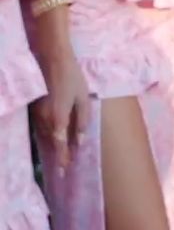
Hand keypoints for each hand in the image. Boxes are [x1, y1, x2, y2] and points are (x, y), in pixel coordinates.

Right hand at [34, 50, 90, 168]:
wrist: (52, 58)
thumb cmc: (71, 77)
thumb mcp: (83, 99)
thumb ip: (82, 121)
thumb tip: (80, 141)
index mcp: (59, 118)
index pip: (60, 144)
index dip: (62, 158)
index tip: (64, 171)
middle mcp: (45, 119)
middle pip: (51, 143)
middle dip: (58, 155)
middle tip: (64, 168)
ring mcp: (37, 114)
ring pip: (44, 136)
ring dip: (52, 146)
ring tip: (61, 155)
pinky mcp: (35, 108)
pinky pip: (41, 127)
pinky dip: (47, 135)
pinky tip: (53, 138)